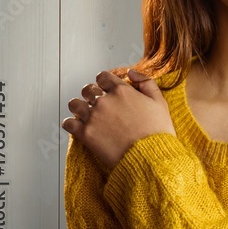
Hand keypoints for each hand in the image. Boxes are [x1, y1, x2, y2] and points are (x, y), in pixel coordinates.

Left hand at [61, 68, 176, 171]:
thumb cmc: (157, 130)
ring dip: (79, 108)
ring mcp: (93, 117)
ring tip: (87, 115)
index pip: (102, 76)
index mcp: (122, 90)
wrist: (149, 156)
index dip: (104, 82)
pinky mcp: (85, 134)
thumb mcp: (159, 101)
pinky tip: (80, 127)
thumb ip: (146, 82)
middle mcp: (104, 101)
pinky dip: (72, 124)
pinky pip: (68, 123)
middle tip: (98, 104)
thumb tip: (130, 72)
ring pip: (74, 104)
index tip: (106, 90)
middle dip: (91, 95)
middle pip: (87, 89)